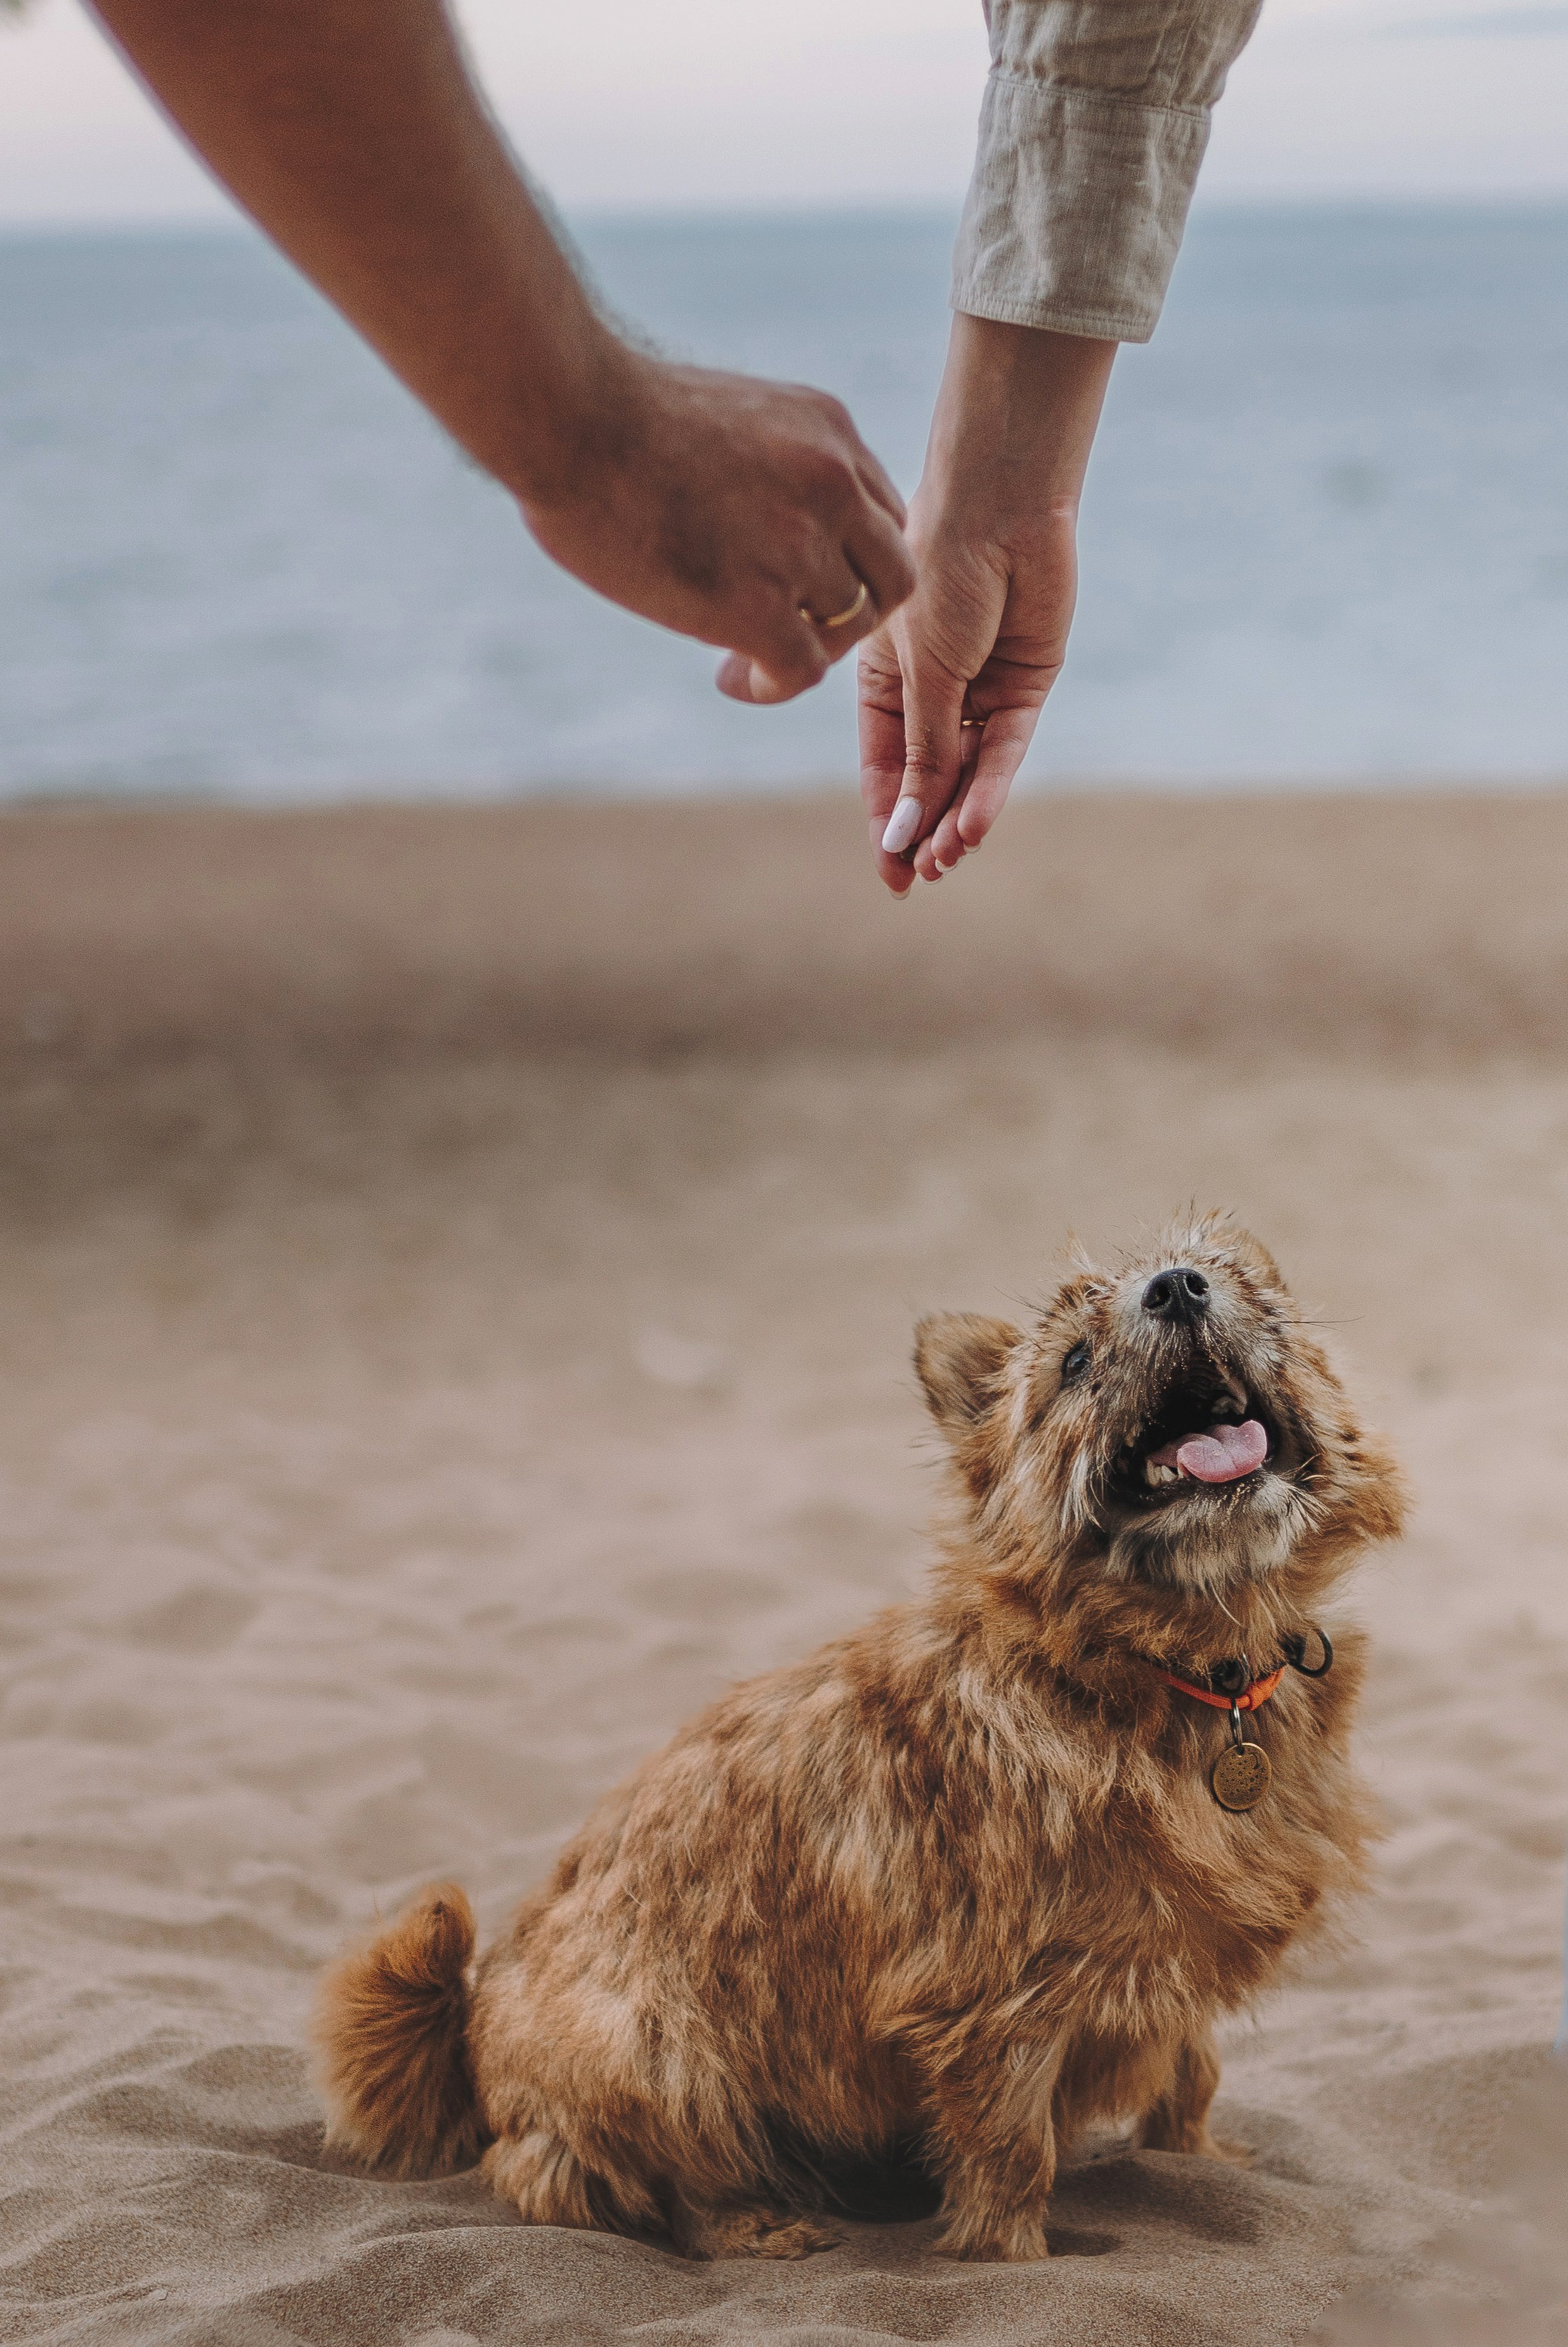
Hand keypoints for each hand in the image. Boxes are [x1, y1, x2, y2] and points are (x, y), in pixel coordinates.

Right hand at [523, 350, 913, 706]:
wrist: (564, 412)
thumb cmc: (608, 408)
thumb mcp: (725, 416)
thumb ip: (765, 463)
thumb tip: (750, 523)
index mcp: (826, 431)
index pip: (879, 515)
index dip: (847, 560)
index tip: (797, 580)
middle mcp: (831, 483)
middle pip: (889, 574)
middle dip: (849, 612)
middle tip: (793, 628)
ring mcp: (799, 545)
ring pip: (848, 626)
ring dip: (804, 649)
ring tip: (747, 659)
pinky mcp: (757, 604)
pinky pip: (803, 669)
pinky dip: (775, 685)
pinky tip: (732, 680)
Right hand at [858, 317, 1116, 894]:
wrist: (1000, 506)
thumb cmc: (938, 572)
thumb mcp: (918, 674)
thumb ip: (921, 754)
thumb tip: (904, 829)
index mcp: (882, 684)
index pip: (882, 770)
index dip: (884, 823)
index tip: (889, 876)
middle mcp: (931, 693)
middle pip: (925, 781)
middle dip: (922, 830)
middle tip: (919, 878)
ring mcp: (978, 691)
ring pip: (967, 773)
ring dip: (956, 818)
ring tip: (947, 860)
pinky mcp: (1025, 686)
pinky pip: (1004, 750)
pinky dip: (991, 787)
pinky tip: (973, 824)